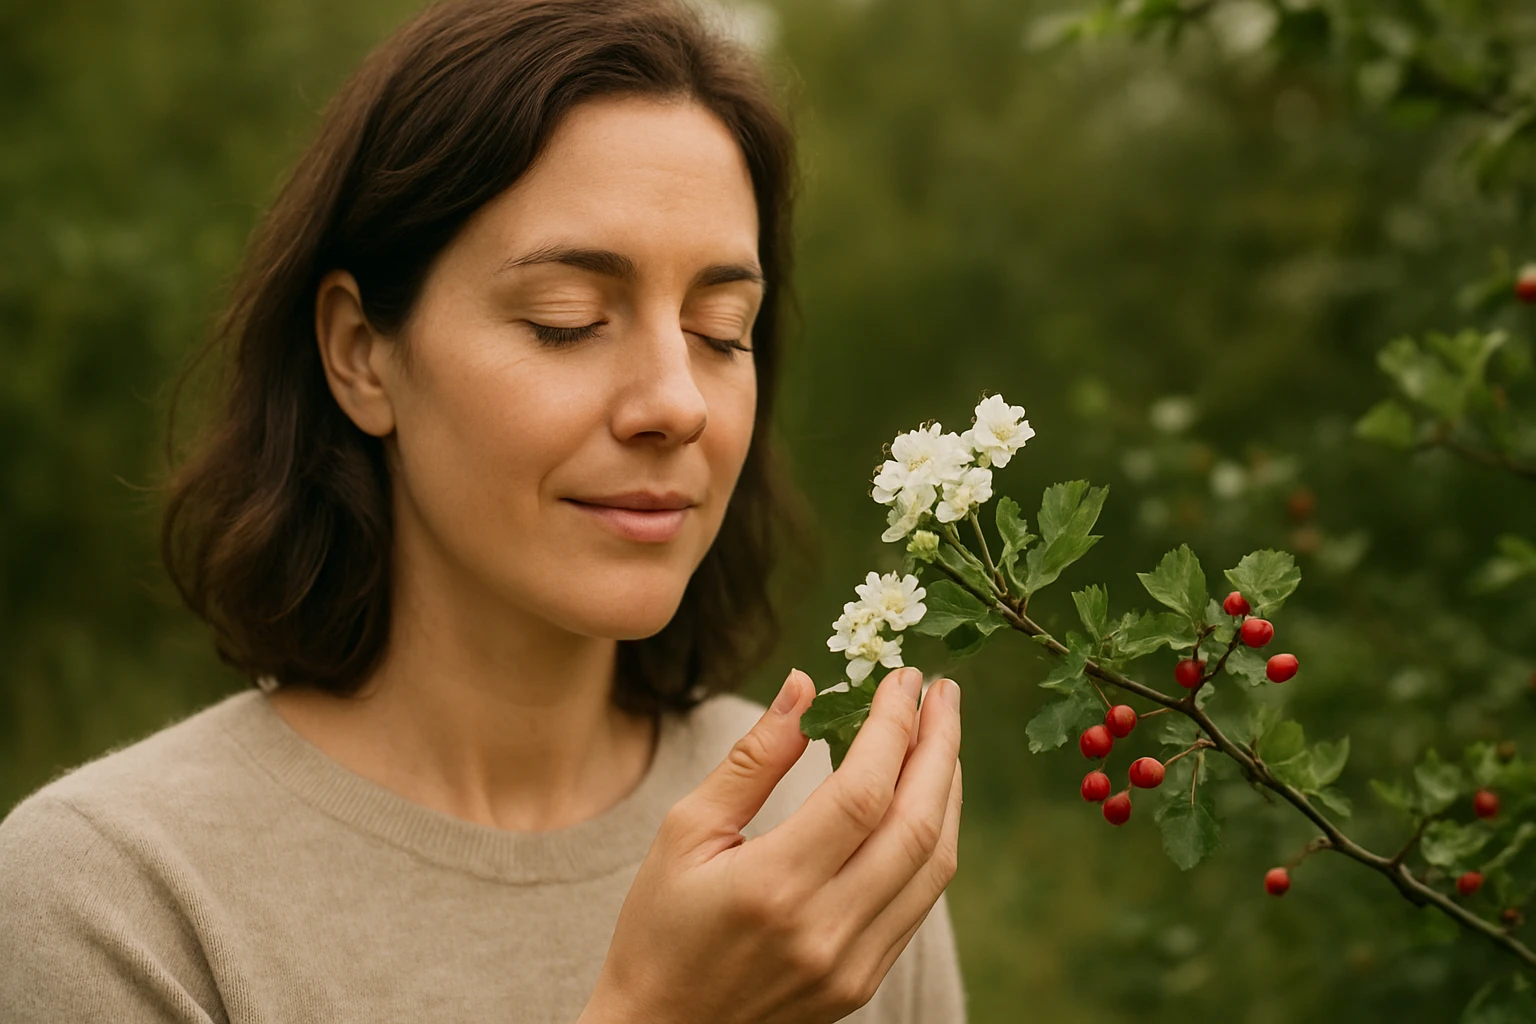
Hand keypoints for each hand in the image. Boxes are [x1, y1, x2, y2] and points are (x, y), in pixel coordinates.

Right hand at [582, 665, 961, 1023]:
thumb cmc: (659, 928)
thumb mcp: (685, 832)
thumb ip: (753, 759)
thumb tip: (806, 686)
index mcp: (773, 886)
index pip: (863, 792)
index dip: (893, 727)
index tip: (903, 678)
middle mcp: (825, 930)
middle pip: (916, 824)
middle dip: (939, 746)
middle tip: (941, 691)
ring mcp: (853, 964)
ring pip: (933, 865)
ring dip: (946, 791)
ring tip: (941, 736)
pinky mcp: (864, 981)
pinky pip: (920, 901)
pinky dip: (931, 840)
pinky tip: (923, 800)